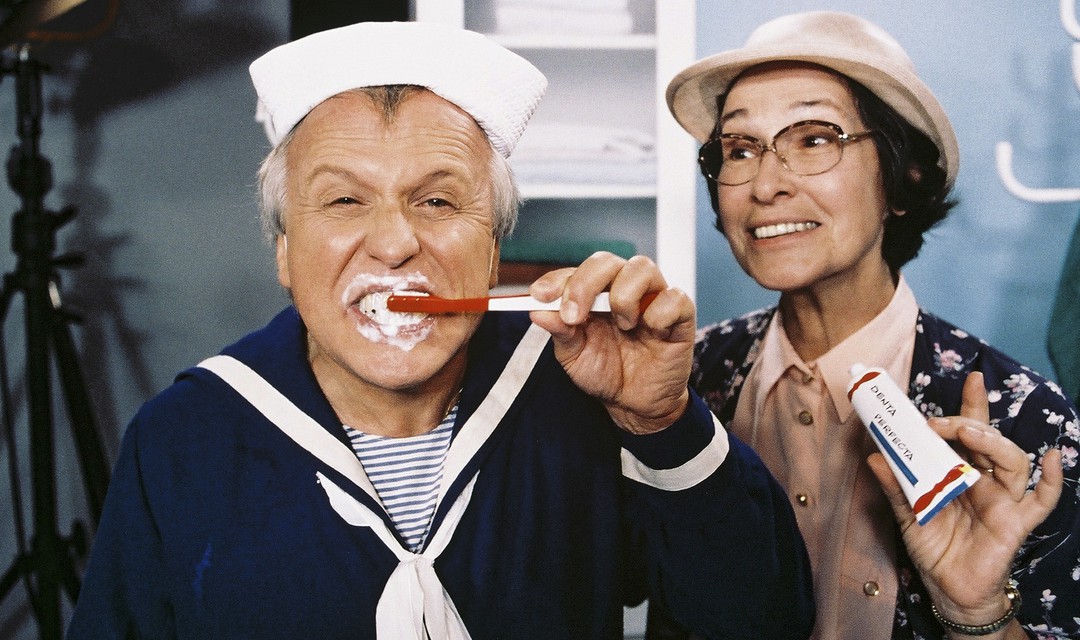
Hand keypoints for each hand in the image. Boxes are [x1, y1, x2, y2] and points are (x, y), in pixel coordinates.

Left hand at [527, 252, 694, 434]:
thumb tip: (538, 311)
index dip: (556, 280)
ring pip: (642, 267)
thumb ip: (560, 332)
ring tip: (622, 326)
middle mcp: (623, 288)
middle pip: (606, 261)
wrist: (637, 404)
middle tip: (574, 316)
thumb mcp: (574, 356)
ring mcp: (653, 298)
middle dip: (584, 284)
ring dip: (623, 296)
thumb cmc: (606, 373)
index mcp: (595, 294)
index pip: (575, 272)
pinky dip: (659, 313)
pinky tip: (652, 332)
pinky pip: (674, 297)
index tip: (539, 296)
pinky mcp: (680, 314)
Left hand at [867, 372, 1062, 635]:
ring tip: (970, 434)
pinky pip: (1042, 501)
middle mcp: (985, 479)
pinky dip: (1053, 480)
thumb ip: (894, 486)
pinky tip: (1053, 458)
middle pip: (989, 441)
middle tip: (942, 422)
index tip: (970, 379)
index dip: (972, 405)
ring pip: (1012, 462)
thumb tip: (874, 456)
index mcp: (959, 470)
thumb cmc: (933, 546)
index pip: (968, 431)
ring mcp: (1003, 499)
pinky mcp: (1014, 523)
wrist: (947, 588)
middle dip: (970, 423)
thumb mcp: (906, 513)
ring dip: (993, 444)